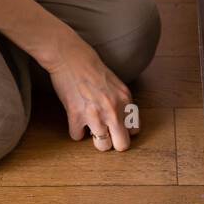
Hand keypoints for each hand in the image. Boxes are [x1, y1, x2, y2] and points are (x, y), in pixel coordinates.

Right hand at [36, 29, 136, 151]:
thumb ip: (121, 103)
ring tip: (89, 126)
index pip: (134, 131)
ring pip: (101, 146)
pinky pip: (77, 137)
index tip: (116, 127)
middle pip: (122, 145)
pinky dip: (76, 131)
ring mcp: (95, 114)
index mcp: (125, 100)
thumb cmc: (91, 67)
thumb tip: (123, 123)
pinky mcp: (75, 115)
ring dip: (94, 138)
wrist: (70, 56)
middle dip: (114, 143)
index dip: (124, 131)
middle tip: (105, 136)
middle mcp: (113, 110)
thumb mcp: (116, 84)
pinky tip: (76, 120)